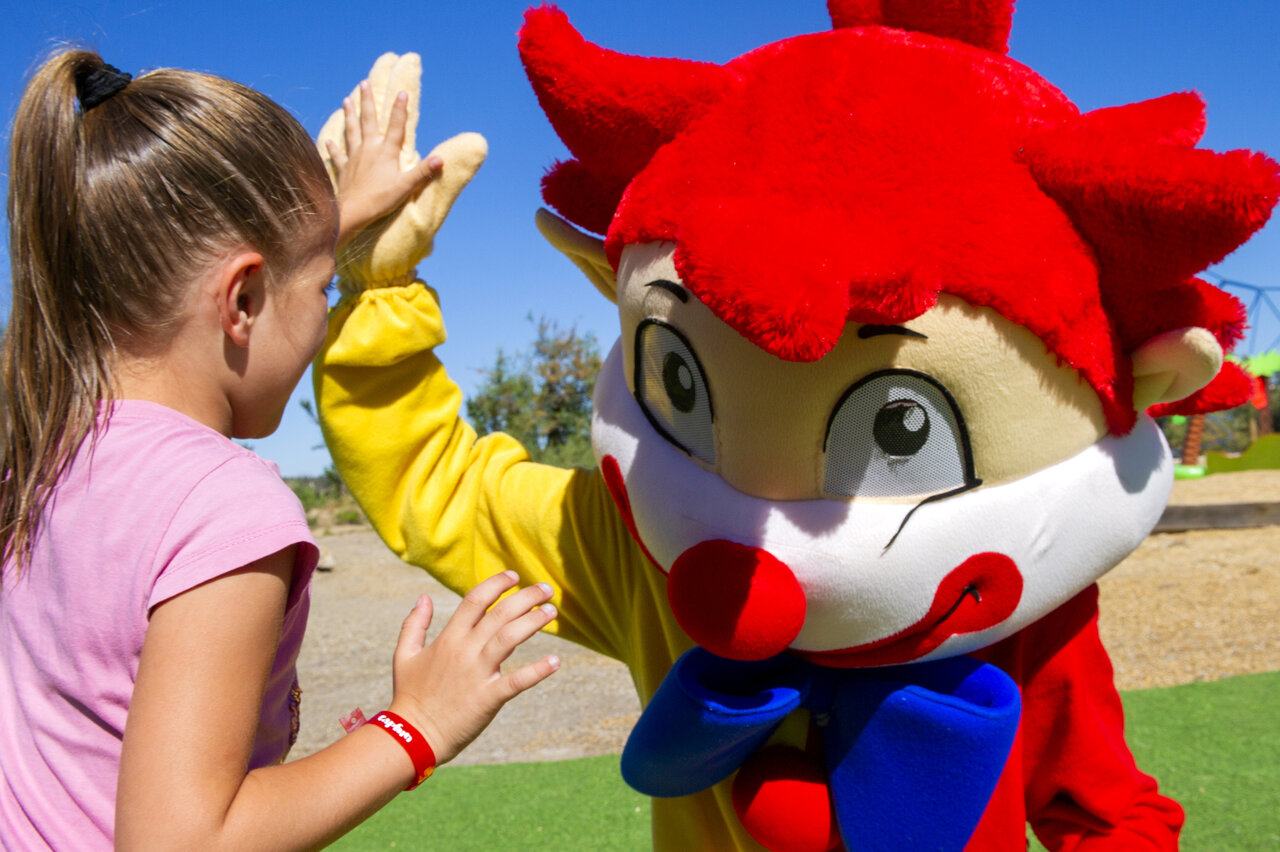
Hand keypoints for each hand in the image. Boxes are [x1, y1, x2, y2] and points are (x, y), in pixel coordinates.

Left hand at [317, 53, 487, 293]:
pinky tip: (328, 140)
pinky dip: (333, 148)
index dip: (400, 109)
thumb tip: (441, 159)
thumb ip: (423, 172)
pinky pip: (337, 155)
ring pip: (351, 131)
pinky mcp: (343, 170)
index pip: (396, 126)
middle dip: (367, 101)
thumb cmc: (380, 200)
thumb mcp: (406, 186)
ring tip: (346, 99)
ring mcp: (354, 158)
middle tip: (364, 83)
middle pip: (368, 120)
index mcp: (386, 152)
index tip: (402, 92)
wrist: (352, 212)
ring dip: (349, 114)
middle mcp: (369, 149)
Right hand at [388, 572, 559, 764]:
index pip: (476, 599)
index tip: (515, 576)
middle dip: (526, 597)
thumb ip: (414, 624)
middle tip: (547, 589)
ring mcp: (477, 674)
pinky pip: (517, 681)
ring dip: (533, 622)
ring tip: (552, 612)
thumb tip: (424, 597)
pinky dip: (537, 671)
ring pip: (509, 638)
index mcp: (448, 638)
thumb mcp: (404, 655)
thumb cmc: (409, 696)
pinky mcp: (487, 698)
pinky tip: (555, 661)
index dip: (497, 584)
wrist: (411, 736)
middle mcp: (464, 651)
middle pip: (500, 614)